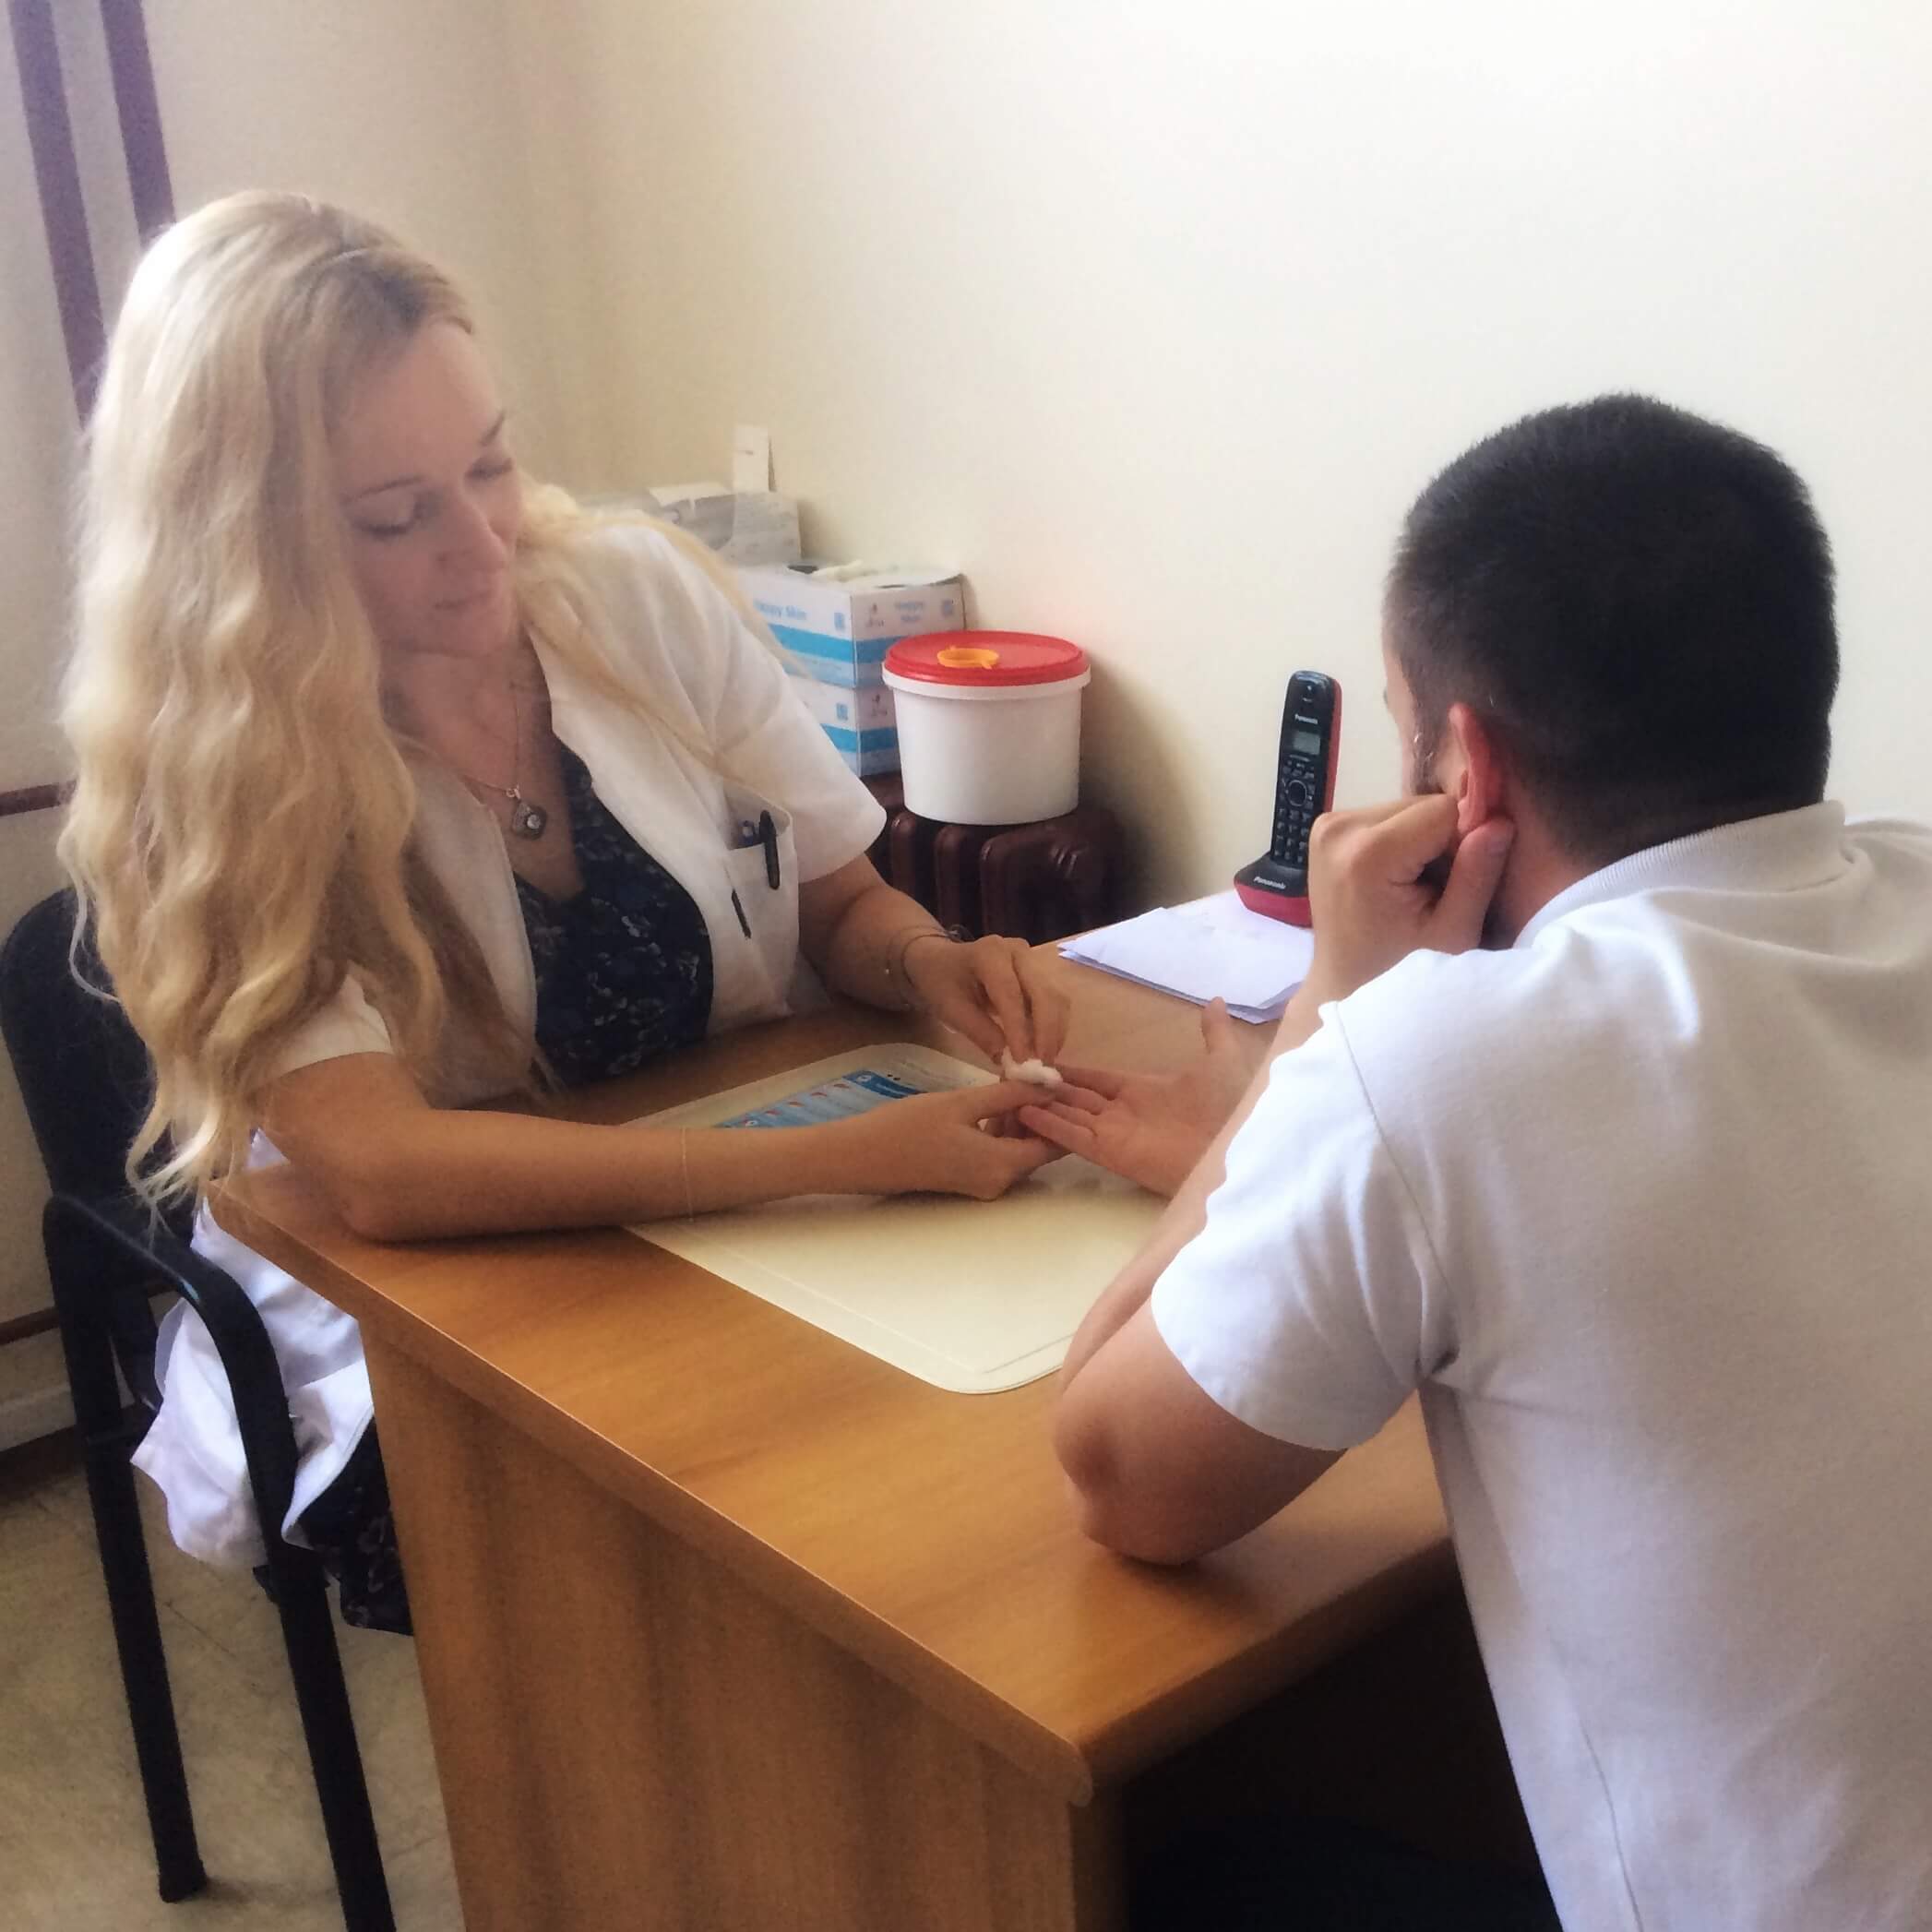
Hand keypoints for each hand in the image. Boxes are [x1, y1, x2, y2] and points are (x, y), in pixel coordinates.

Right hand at [850, 1081, 1063, 1199]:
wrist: (861, 1157)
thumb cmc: (909, 1126)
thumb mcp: (962, 1102)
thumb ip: (1008, 1094)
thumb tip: (1049, 1085)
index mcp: (1004, 1166)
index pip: (1054, 1144)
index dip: (1062, 1113)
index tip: (1061, 1082)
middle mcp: (1000, 1183)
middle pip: (1037, 1148)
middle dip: (1040, 1112)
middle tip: (1034, 1076)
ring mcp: (982, 1185)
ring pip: (1016, 1149)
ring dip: (1018, 1119)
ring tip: (1011, 1083)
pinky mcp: (966, 1180)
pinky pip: (997, 1154)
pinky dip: (999, 1131)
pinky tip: (990, 1104)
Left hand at [903, 932, 1071, 1065]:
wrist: (940, 960)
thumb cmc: (941, 983)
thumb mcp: (952, 1010)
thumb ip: (981, 1033)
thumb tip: (1008, 1061)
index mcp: (990, 953)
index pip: (1010, 993)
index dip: (1019, 1029)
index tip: (1022, 1061)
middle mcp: (1019, 952)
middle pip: (1044, 993)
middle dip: (1046, 1032)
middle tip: (1042, 1065)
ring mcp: (1033, 961)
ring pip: (1057, 998)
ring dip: (1054, 1032)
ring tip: (1044, 1061)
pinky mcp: (1040, 973)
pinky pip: (1055, 1002)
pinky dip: (1053, 1027)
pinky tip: (1044, 1048)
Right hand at [1014, 999, 1252, 1195]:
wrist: (1237, 1149)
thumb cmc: (1230, 1107)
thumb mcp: (1223, 1061)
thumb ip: (1213, 1033)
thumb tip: (1217, 1000)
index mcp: (1146, 1091)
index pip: (1099, 1080)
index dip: (1075, 1072)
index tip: (1047, 1061)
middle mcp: (1125, 1113)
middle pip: (1078, 1099)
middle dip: (1050, 1089)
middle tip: (1016, 1075)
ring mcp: (1116, 1135)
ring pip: (1070, 1116)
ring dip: (1042, 1105)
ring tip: (1009, 1092)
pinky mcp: (1111, 1155)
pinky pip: (1074, 1138)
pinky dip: (1050, 1126)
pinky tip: (1024, 1112)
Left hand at [1298, 795, 1514, 1007]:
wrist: (1343, 985)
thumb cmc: (1401, 972)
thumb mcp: (1452, 934)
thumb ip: (1477, 875)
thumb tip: (1501, 821)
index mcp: (1366, 853)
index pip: (1444, 809)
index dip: (1465, 841)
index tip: (1457, 884)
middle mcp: (1339, 827)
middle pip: (1424, 805)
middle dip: (1442, 841)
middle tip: (1434, 893)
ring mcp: (1328, 825)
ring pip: (1409, 808)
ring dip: (1424, 842)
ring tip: (1414, 891)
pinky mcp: (1327, 828)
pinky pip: (1388, 818)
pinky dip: (1402, 843)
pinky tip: (1396, 881)